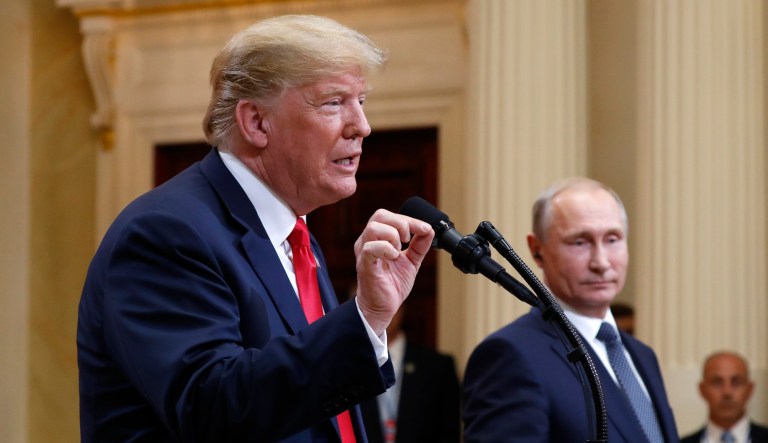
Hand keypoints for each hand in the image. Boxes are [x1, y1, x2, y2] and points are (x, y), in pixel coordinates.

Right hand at [354, 209, 434, 335]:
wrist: (383, 307)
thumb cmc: (391, 284)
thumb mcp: (411, 261)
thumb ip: (419, 245)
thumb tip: (429, 230)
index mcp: (377, 238)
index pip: (389, 216)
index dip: (410, 219)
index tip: (424, 229)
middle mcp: (367, 241)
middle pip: (380, 215)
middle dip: (401, 223)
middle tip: (408, 240)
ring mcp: (363, 252)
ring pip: (374, 228)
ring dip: (392, 236)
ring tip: (398, 251)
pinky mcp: (364, 264)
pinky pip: (370, 248)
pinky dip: (386, 249)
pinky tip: (393, 258)